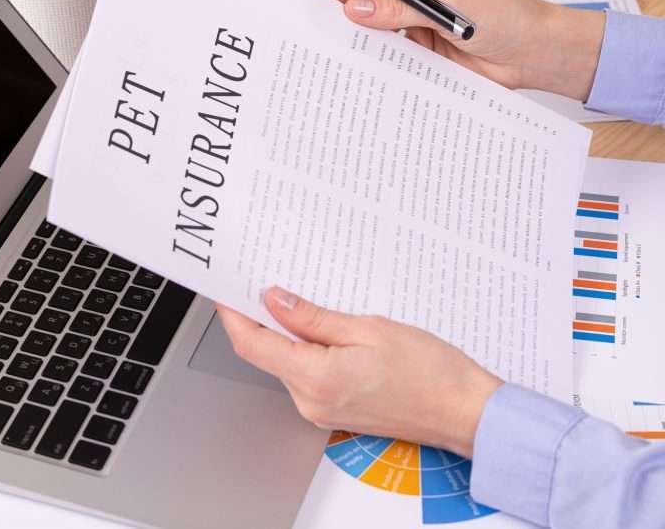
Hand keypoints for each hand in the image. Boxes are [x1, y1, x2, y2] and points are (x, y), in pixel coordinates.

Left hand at [216, 286, 501, 457]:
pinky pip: (305, 374)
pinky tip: (319, 328)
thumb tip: (274, 300)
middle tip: (263, 280)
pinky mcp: (333, 410)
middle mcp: (310, 400)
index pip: (252, 344)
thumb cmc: (430, 373)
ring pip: (285, 363)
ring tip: (298, 299)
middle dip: (260, 318)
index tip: (227, 288)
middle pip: (265, 353)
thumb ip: (314, 317)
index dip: (233, 314)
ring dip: (284, 333)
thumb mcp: (368, 329)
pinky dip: (303, 349)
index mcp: (316, 378)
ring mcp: (320, 409)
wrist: (464, 412)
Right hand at [319, 0, 605, 101]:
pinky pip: (380, 44)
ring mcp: (409, 13)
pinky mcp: (410, 42)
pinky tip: (362, 58)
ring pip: (368, 13)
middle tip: (327, 12)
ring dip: (354, 25)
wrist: (527, 56)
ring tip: (342, 39)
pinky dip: (369, 51)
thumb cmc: (506, 17)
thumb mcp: (451, 7)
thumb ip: (402, 10)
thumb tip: (357, 9)